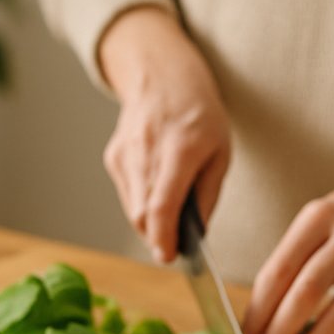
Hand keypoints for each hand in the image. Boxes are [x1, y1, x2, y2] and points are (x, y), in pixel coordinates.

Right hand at [98, 6, 229, 263]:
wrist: (162, 77)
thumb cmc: (199, 115)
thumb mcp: (220, 152)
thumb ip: (208, 195)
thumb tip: (197, 234)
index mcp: (180, 148)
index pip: (162, 205)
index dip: (164, 237)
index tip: (169, 256)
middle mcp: (147, 151)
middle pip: (142, 214)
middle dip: (158, 235)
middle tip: (174, 243)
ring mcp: (125, 154)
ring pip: (132, 209)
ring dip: (150, 221)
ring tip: (169, 212)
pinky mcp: (113, 158)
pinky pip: (127, 195)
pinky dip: (141, 203)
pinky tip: (156, 188)